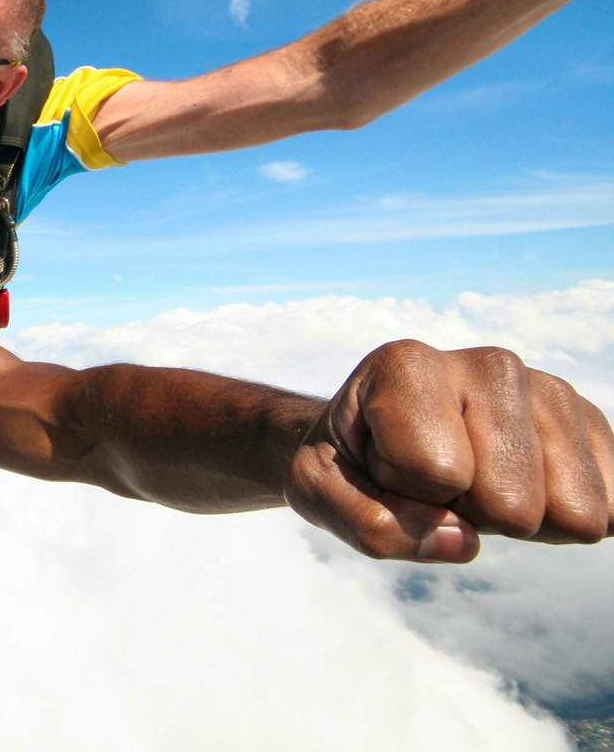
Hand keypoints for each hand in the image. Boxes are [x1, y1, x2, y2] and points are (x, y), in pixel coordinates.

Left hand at [284, 340, 613, 561]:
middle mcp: (490, 364)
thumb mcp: (318, 493)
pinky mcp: (593, 426)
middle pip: (511, 502)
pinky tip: (519, 486)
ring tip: (473, 479)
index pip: (435, 470)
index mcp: (409, 363)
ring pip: (572, 512)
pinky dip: (560, 522)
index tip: (382, 462)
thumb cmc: (349, 462)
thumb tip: (462, 540)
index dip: (402, 491)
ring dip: (514, 519)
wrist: (379, 439)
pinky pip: (610, 512)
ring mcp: (552, 391)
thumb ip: (368, 524)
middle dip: (465, 510)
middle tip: (433, 478)